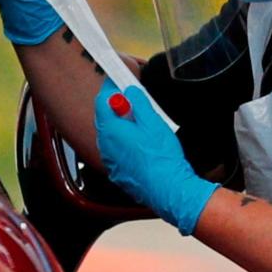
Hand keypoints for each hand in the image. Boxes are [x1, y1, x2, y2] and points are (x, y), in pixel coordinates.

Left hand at [93, 81, 216, 235]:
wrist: (168, 189)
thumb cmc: (161, 157)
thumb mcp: (153, 121)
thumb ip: (138, 102)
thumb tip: (129, 90)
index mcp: (110, 130)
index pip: (102, 101)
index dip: (111, 89)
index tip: (118, 81)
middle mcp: (105, 146)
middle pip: (105, 118)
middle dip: (117, 108)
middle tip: (134, 103)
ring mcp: (110, 161)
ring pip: (111, 136)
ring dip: (122, 127)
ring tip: (142, 126)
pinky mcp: (117, 172)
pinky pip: (116, 151)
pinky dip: (124, 144)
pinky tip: (141, 145)